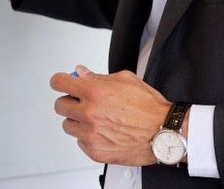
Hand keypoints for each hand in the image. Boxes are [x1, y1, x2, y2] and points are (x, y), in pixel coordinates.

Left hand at [50, 66, 180, 165]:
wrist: (164, 133)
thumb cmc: (148, 107)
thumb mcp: (125, 80)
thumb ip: (98, 77)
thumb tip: (81, 73)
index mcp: (94, 93)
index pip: (60, 83)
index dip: (59, 81)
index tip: (60, 83)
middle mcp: (89, 114)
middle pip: (60, 106)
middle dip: (70, 101)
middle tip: (81, 102)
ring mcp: (91, 134)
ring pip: (68, 125)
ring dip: (77, 121)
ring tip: (95, 119)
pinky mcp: (95, 151)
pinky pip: (80, 142)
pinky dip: (87, 137)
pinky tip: (102, 132)